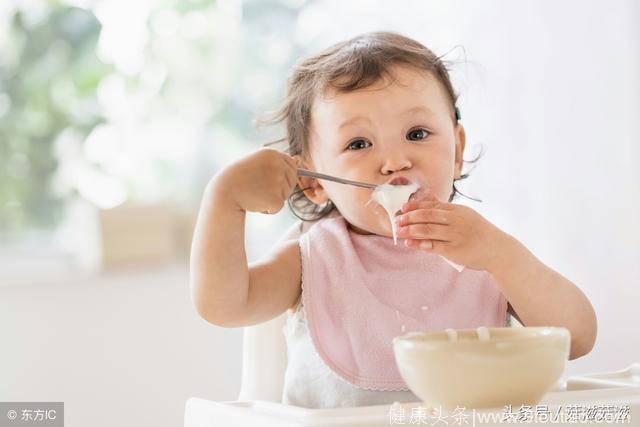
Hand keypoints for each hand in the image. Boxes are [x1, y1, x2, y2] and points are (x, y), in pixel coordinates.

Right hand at [214, 148, 299, 213]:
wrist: (223, 193)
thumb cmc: (238, 178)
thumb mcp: (257, 162)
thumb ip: (276, 162)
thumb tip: (299, 161)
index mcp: (272, 153)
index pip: (292, 165)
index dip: (282, 175)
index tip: (267, 179)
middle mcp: (278, 165)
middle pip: (292, 181)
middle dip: (280, 187)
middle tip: (259, 188)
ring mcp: (278, 182)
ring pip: (285, 195)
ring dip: (272, 198)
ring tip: (254, 193)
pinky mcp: (276, 199)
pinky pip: (279, 207)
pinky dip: (268, 209)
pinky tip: (254, 203)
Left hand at [394, 197, 511, 270]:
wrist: (498, 250)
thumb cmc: (480, 233)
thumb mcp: (466, 215)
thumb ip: (447, 209)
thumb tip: (429, 197)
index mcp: (458, 210)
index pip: (432, 205)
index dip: (415, 206)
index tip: (403, 208)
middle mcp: (456, 220)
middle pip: (427, 215)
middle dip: (409, 217)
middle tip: (397, 220)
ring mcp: (455, 235)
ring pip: (427, 230)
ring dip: (410, 230)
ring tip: (399, 231)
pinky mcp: (454, 250)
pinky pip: (432, 246)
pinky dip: (419, 244)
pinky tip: (409, 243)